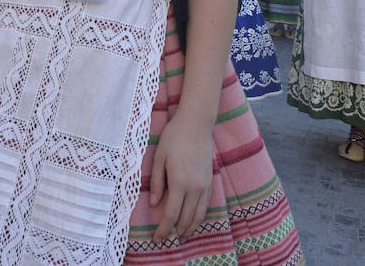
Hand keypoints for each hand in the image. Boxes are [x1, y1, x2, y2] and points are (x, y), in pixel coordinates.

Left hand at [149, 113, 213, 241]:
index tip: (157, 238)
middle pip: (186, 218)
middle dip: (176, 232)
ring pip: (199, 215)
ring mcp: (204, 185)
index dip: (164, 229)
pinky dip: (200, 216)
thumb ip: (156, 182)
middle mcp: (194, 187)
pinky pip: (206, 204)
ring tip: (182, 236)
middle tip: (167, 239)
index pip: (171, 214)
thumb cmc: (174, 137)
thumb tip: (154, 204)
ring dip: (190, 228)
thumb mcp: (159, 157)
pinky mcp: (210, 180)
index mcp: (179, 182)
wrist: (196, 124)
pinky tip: (194, 220)